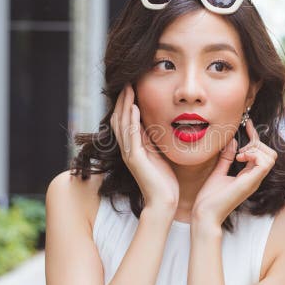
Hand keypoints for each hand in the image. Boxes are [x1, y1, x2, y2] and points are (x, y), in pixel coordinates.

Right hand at [110, 84, 178, 213]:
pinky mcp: (135, 160)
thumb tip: (158, 124)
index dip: (127, 103)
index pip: (126, 120)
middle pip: (119, 118)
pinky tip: (135, 108)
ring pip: (123, 124)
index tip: (132, 86)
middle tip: (127, 82)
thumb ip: (155, 141)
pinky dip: (132, 121)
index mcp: (134, 147)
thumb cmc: (165, 181)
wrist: (164, 202)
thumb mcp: (160, 154)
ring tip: (129, 89)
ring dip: (125, 105)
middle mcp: (128, 149)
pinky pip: (131, 137)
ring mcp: (130, 154)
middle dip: (123, 100)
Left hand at [191, 119, 276, 225]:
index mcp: (248, 175)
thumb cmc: (210, 198)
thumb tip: (232, 141)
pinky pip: (265, 163)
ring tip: (239, 155)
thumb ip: (226, 157)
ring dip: (256, 149)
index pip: (261, 153)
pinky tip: (240, 158)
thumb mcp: (218, 171)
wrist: (205, 214)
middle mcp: (254, 178)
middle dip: (257, 143)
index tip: (248, 125)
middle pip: (271, 153)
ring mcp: (254, 181)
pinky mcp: (250, 183)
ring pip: (271, 157)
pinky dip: (254, 155)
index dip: (255, 136)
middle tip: (240, 149)